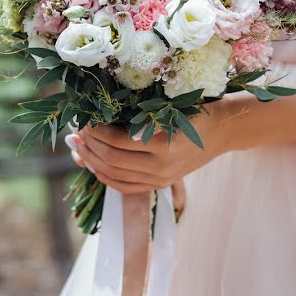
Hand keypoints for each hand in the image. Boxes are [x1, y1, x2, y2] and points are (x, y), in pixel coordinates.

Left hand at [65, 100, 232, 194]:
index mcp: (164, 144)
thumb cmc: (193, 111)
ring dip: (91, 162)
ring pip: (114, 176)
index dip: (96, 132)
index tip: (84, 120)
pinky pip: (124, 187)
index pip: (117, 142)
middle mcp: (162, 167)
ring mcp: (160, 180)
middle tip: (74, 133)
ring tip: (76, 148)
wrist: (221, 132)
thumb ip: (138, 118)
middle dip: (88, 146)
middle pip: (112, 161)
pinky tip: (93, 164)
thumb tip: (101, 121)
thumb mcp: (168, 108)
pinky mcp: (159, 185)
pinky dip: (104, 176)